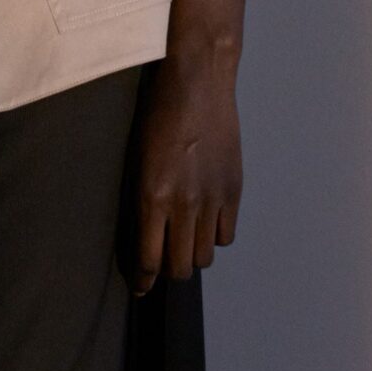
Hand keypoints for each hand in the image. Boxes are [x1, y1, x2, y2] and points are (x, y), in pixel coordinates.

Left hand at [128, 45, 241, 293]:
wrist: (197, 83)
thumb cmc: (158, 114)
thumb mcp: (137, 159)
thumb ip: (142, 200)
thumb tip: (143, 234)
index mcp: (151, 197)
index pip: (148, 260)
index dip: (143, 281)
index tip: (140, 287)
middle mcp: (183, 205)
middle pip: (179, 267)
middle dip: (167, 271)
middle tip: (162, 261)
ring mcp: (212, 199)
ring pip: (203, 256)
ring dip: (191, 254)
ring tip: (183, 240)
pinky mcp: (233, 191)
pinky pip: (226, 235)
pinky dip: (214, 235)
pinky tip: (205, 222)